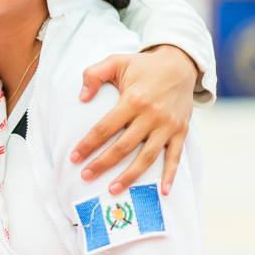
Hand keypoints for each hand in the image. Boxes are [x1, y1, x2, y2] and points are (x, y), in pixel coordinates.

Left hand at [70, 45, 196, 195]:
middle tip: (85, 177)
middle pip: (123, 147)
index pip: (105, 128)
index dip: (88, 144)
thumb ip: (94, 75)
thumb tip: (81, 98)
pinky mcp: (181, 131)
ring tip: (112, 190)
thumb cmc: (143, 66)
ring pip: (147, 157)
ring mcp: (168, 126)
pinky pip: (176, 157)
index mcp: (133, 100)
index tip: (74, 158)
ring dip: (130, 176)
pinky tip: (163, 192)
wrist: (180, 65)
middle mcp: (151, 115)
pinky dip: (171, 175)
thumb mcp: (116, 61)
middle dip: (102, 164)